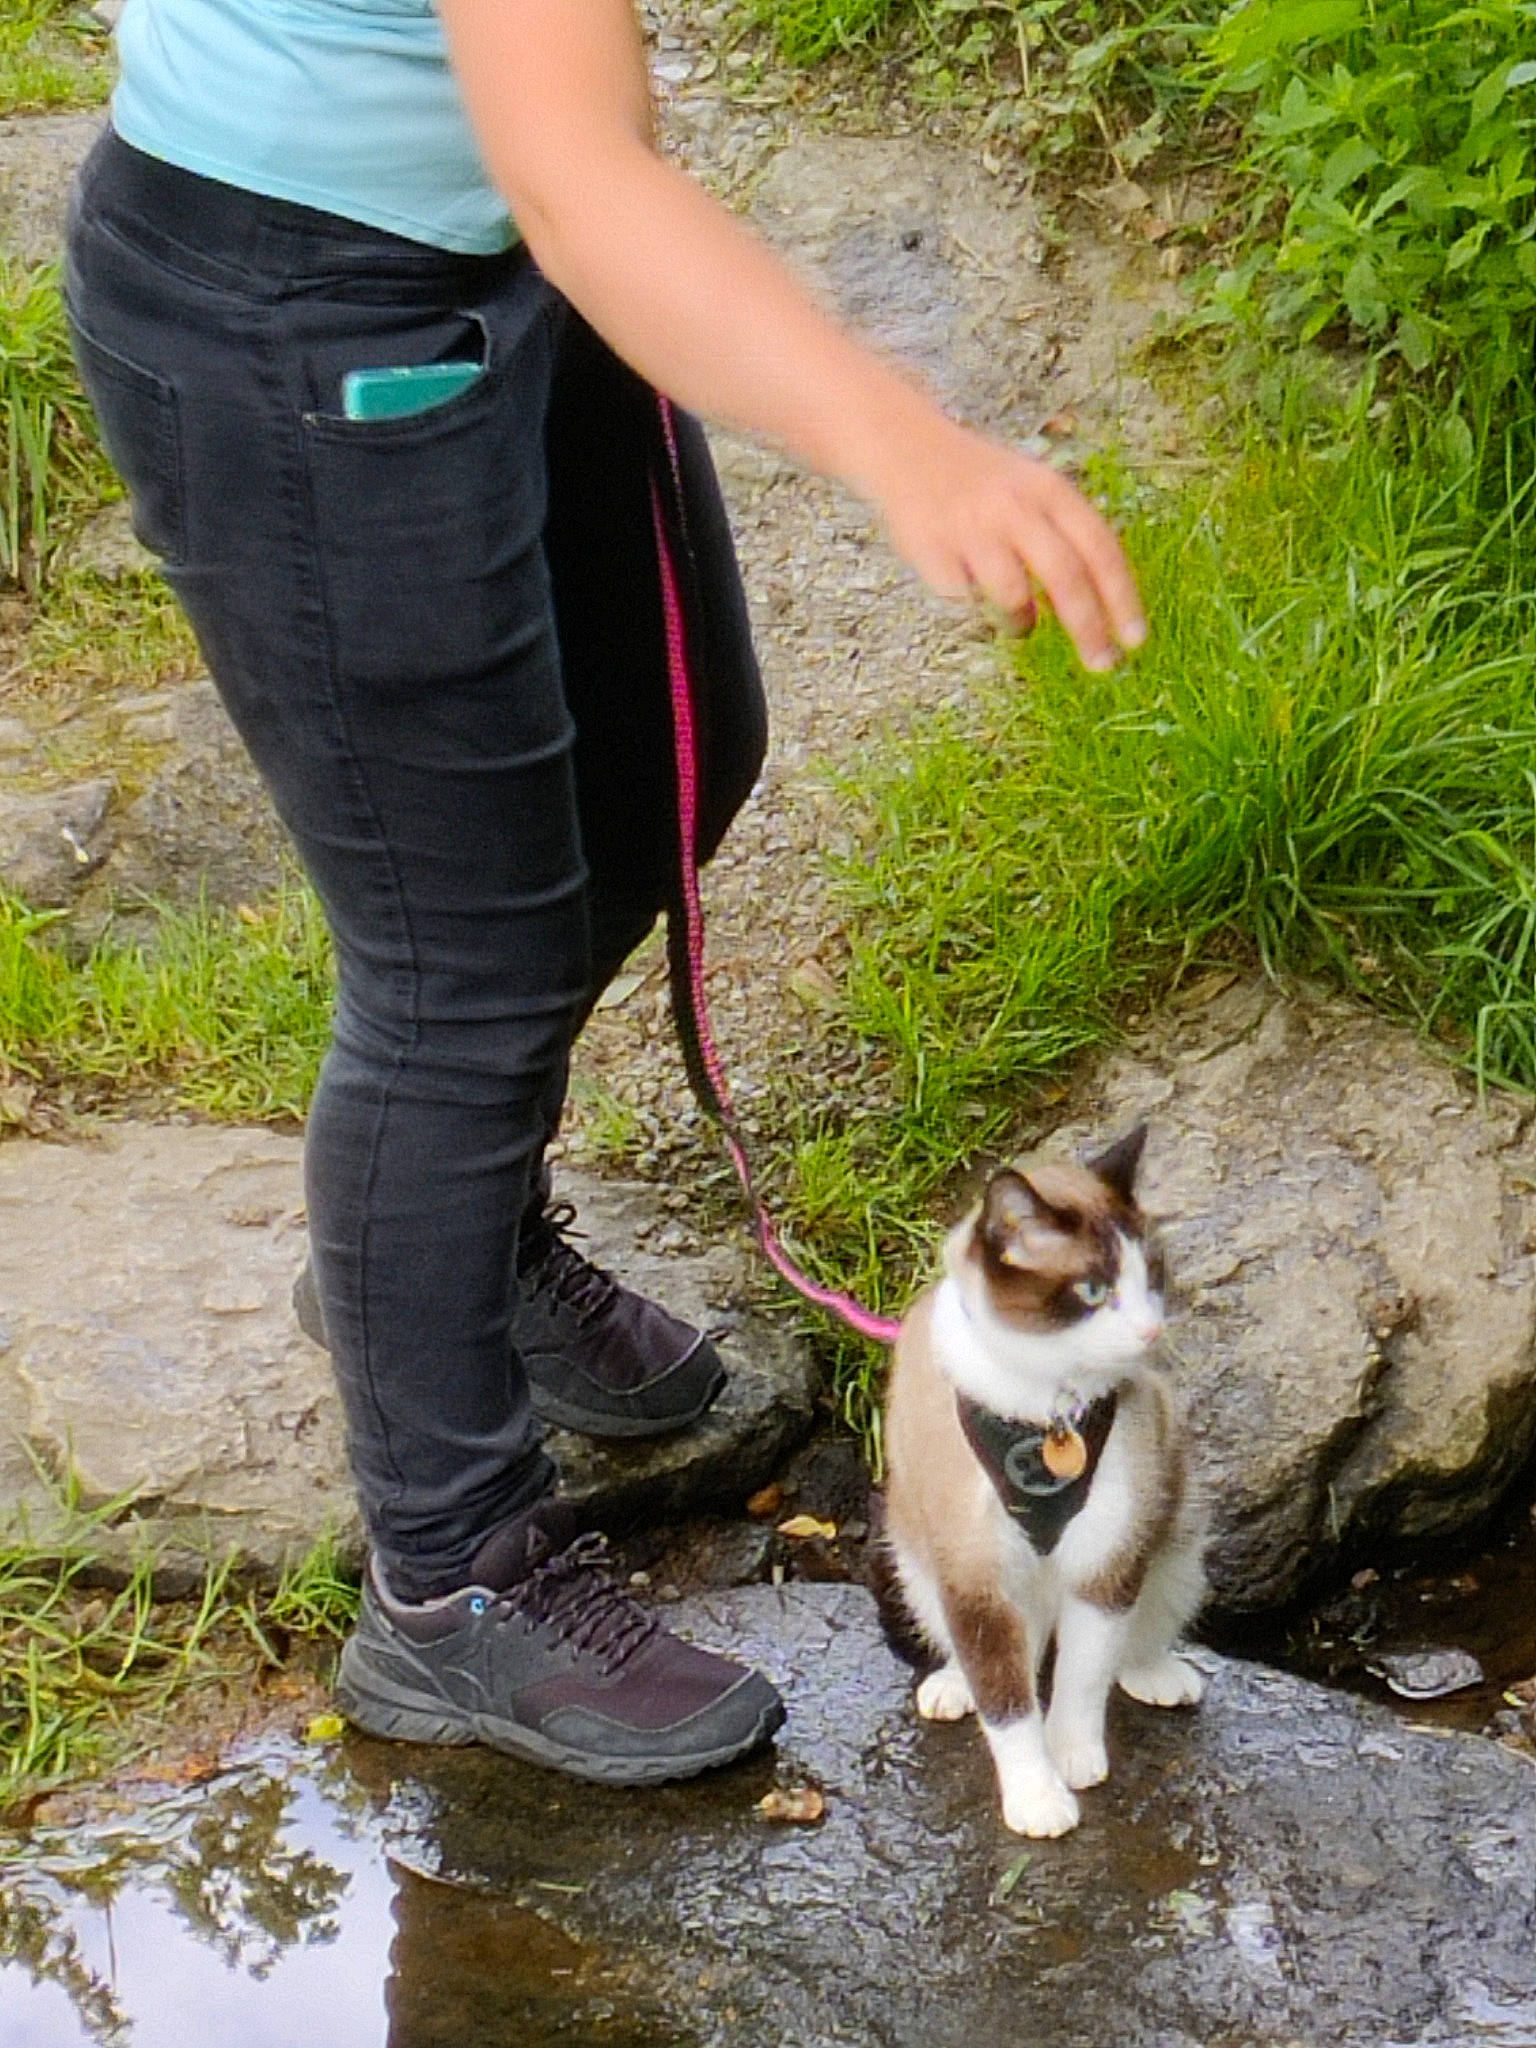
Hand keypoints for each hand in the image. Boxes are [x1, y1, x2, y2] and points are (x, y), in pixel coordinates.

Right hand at [862, 408, 1145, 671]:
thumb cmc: (983, 483)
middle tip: (1103, 664)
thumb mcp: (1034, 492)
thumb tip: (1100, 609)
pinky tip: (965, 584)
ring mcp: (972, 529)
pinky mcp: (932, 550)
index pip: (1099, 549)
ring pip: (1014, 597)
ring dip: (1022, 623)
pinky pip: (965, 600)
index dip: (1122, 598)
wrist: (908, 449)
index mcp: (1048, 491)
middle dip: (1088, 628)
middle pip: (1066, 577)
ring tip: (1018, 625)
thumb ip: (1065, 539)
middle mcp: (1014, 507)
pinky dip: (973, 604)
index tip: (1135, 640)